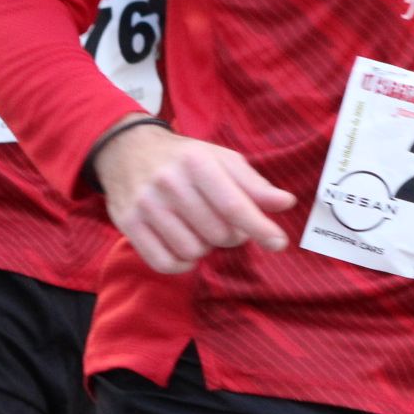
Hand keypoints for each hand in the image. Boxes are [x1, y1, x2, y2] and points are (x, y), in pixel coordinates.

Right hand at [91, 121, 296, 274]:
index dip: (259, 227)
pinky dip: (181, 263)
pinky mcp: (129, 224)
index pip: (232, 204)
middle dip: (229, 235)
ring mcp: (146, 205)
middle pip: (217, 234)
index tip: (278, 243)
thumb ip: (253, 184)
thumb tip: (286, 203)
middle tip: (223, 222)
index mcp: (197, 162)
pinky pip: (165, 263)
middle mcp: (169, 182)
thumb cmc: (184, 158)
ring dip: (203, 247)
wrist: (127, 150)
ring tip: (198, 228)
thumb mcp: (221, 159)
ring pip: (192, 251)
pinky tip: (183, 246)